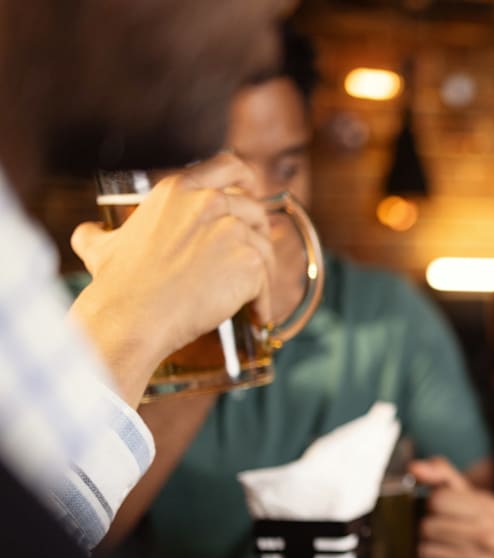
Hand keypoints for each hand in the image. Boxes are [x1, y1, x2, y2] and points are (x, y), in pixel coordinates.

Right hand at [70, 153, 273, 404]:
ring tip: (250, 296)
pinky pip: (267, 281)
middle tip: (249, 259)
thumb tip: (87, 231)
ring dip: (261, 272)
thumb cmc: (117, 285)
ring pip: (264, 247)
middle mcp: (210, 203)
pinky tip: (255, 314)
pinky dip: (264, 301)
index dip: (247, 180)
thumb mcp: (102, 246)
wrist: (133, 316)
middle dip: (256, 234)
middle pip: (254, 210)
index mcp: (179, 190)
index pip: (229, 166)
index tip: (253, 194)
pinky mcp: (251, 262)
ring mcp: (234, 231)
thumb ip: (98, 232)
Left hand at [409, 457, 493, 557]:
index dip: (432, 503)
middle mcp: (493, 538)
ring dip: (424, 550)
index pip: (437, 500)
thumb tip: (413, 468)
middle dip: (426, 528)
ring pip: (425, 554)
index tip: (440, 508)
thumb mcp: (463, 491)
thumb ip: (438, 472)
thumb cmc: (474, 520)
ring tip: (438, 547)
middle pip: (428, 528)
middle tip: (436, 531)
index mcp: (492, 508)